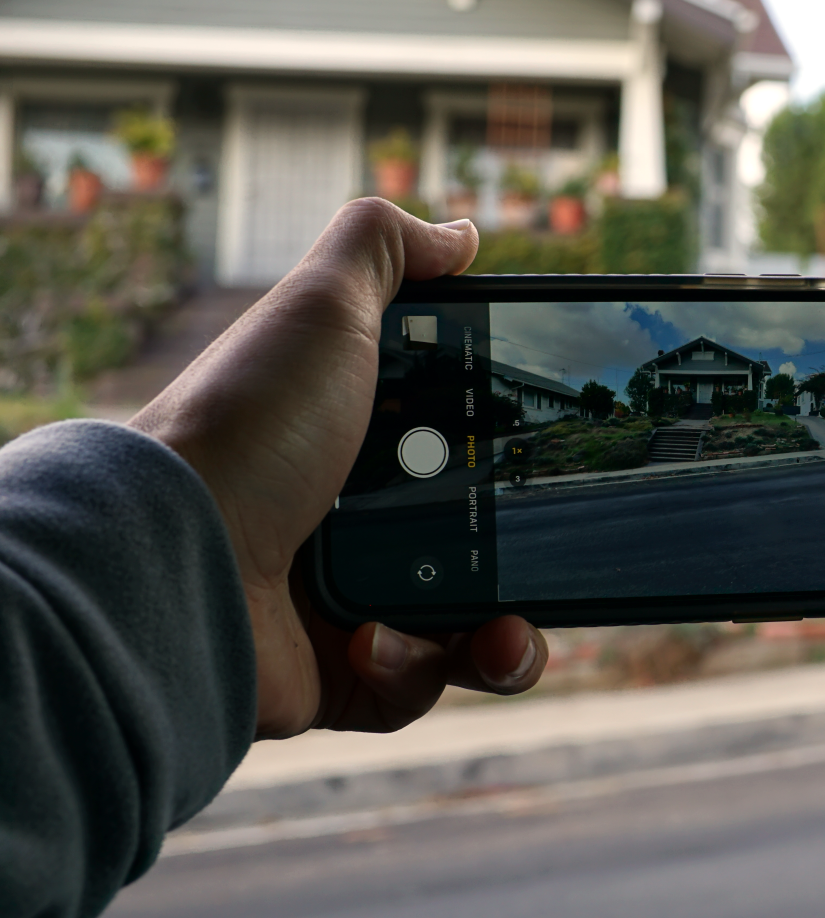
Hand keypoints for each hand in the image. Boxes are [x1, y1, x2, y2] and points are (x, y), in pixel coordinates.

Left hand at [130, 199, 546, 738]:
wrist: (170, 560)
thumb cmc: (250, 428)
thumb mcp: (324, 306)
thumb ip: (388, 250)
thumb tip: (461, 232)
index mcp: (360, 436)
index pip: (467, 438)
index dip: (519, 445)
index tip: (561, 450)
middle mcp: (357, 516)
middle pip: (488, 538)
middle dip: (534, 551)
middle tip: (559, 553)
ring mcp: (350, 598)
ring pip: (471, 628)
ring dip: (504, 640)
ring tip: (502, 633)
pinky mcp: (338, 676)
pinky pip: (418, 685)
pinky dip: (418, 668)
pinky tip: (381, 641)